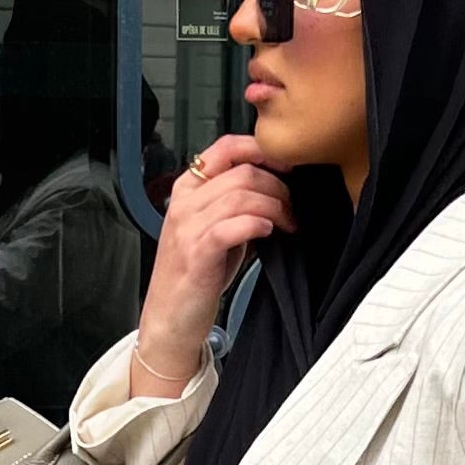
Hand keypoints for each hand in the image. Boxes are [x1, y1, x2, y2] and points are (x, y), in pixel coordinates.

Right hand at [132, 134, 288, 383]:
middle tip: (293, 209)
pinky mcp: (197, 253)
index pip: (225, 147)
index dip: (262, 150)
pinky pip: (233, 225)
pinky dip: (257, 224)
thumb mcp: (215, 228)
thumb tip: (277, 186)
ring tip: (288, 224)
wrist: (171, 317)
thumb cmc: (196, 274)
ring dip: (275, 207)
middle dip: (278, 187)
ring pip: (241, 195)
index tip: (287, 167)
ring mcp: (187, 227)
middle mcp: (184, 203)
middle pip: (242, 172)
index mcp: (187, 190)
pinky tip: (269, 233)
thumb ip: (236, 204)